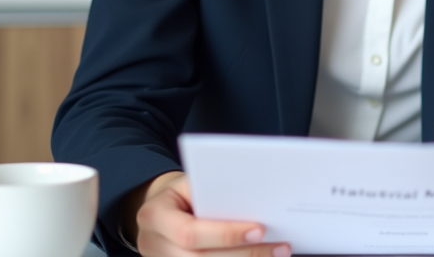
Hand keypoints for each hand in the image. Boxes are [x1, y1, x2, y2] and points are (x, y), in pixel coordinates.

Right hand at [126, 171, 291, 256]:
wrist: (158, 209)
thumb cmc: (181, 193)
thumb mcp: (189, 183)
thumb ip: (214, 194)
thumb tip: (255, 202)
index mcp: (154, 216)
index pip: (190, 233)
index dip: (226, 235)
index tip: (259, 229)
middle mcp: (153, 245)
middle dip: (244, 255)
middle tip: (280, 247)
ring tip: (276, 254)